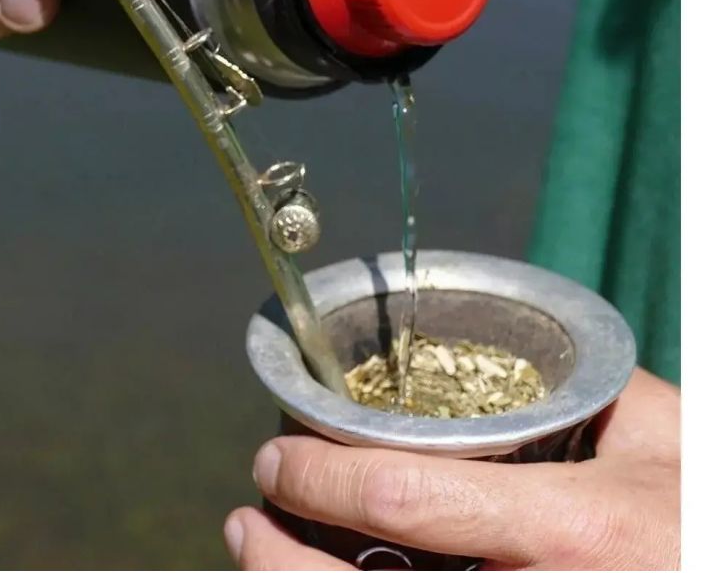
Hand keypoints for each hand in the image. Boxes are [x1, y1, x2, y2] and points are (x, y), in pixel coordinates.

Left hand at [225, 368, 679, 569]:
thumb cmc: (703, 511)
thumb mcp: (663, 437)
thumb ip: (583, 395)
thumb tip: (509, 366)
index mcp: (570, 529)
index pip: (404, 496)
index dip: (320, 474)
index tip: (278, 456)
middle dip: (279, 558)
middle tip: (246, 518)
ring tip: (257, 557)